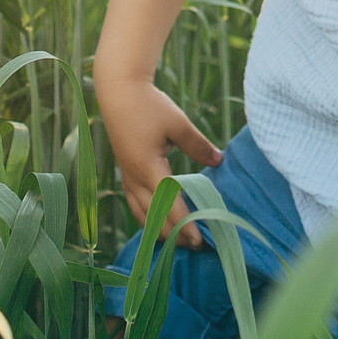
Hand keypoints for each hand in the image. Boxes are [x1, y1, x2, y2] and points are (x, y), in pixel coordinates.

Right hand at [96, 77, 222, 248]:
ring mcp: (127, 176)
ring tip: (178, 241)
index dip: (184, 223)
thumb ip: (198, 145)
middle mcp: (135, 177)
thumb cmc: (149, 105)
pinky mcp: (126, 173)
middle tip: (196, 246)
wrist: (118, 93)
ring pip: (141, 213)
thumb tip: (218, 161)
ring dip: (159, 229)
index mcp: (148, 167)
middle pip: (155, 215)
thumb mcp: (178, 123)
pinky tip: (156, 224)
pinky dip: (147, 218)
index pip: (169, 203)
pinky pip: (135, 204)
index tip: (198, 239)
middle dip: (174, 233)